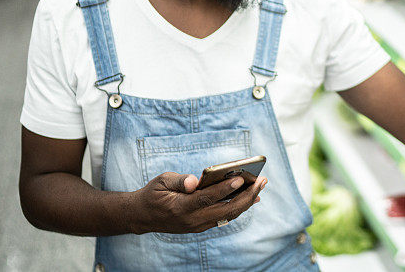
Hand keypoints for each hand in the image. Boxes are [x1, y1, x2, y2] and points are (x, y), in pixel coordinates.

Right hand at [130, 172, 266, 234]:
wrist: (142, 216)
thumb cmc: (153, 194)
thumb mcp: (161, 181)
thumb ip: (179, 180)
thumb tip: (194, 181)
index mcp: (181, 207)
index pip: (207, 198)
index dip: (225, 189)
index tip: (241, 178)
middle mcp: (192, 220)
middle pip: (225, 210)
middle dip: (246, 196)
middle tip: (261, 181)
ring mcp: (197, 226)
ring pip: (228, 215)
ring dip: (246, 202)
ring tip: (260, 187)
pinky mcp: (201, 226)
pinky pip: (224, 217)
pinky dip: (238, 208)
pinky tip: (249, 198)